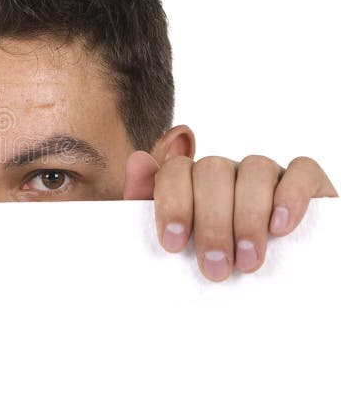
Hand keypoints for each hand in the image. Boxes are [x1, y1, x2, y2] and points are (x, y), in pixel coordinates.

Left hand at [123, 152, 337, 280]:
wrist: (276, 285)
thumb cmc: (216, 259)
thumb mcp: (178, 240)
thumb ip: (148, 203)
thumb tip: (138, 159)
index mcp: (192, 181)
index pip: (175, 170)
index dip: (172, 204)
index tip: (174, 244)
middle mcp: (227, 172)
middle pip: (212, 172)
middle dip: (212, 222)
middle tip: (215, 267)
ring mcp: (266, 174)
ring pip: (254, 169)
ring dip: (249, 217)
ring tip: (248, 261)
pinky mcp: (306, 182)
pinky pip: (301, 171)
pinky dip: (290, 197)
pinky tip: (281, 227)